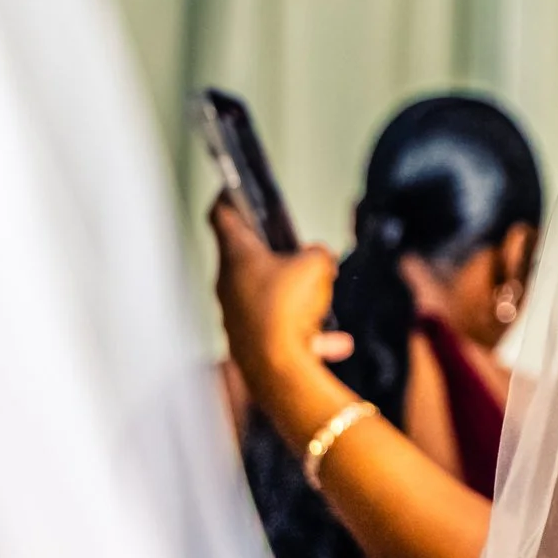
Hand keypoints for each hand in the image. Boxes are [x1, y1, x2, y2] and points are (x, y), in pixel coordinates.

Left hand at [209, 199, 353, 405]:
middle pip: (246, 255)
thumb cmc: (288, 309)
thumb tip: (318, 258)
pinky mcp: (247, 340)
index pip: (222, 213)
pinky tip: (335, 342)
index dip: (230, 196)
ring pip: (265, 292)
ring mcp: (235, 313)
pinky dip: (304, 331)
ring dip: (291, 292)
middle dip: (275, 251)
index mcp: (236, 255)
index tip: (236, 188)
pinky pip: (278, 327)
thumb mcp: (317, 265)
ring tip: (322, 297)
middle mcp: (227, 283)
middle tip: (300, 250)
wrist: (278, 370)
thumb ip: (319, 254)